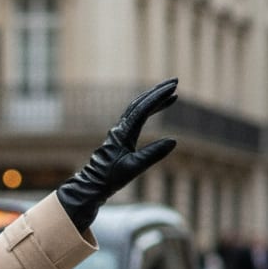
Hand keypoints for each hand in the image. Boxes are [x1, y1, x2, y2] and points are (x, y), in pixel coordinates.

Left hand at [56, 78, 178, 230]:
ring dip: (153, 99)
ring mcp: (119, 132)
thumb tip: (173, 141)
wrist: (92, 186)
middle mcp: (120, 129)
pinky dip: (147, 110)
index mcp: (123, 133)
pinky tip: (156, 110)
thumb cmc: (110, 179)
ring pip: (137, 108)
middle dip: (157, 92)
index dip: (158, 98)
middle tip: (175, 82)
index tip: (174, 89)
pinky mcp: (119, 138)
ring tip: (171, 95)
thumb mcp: (134, 168)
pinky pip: (135, 118)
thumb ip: (153, 154)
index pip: (143, 109)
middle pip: (139, 103)